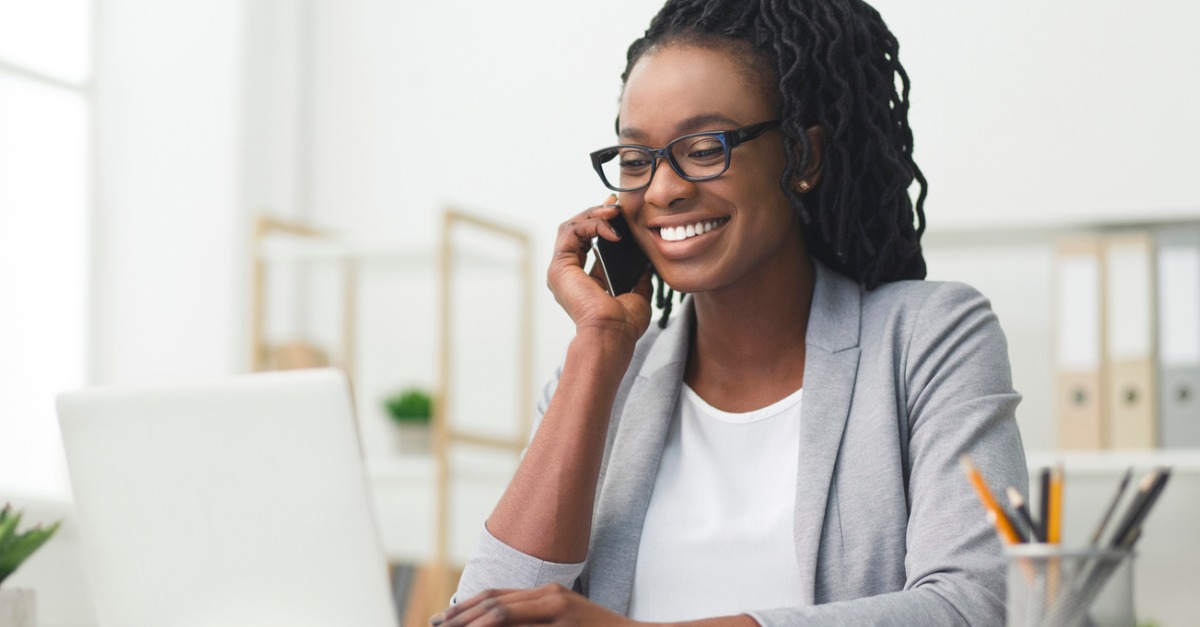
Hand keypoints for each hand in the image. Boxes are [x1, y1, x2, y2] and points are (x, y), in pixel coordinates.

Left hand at [431, 584, 634, 626]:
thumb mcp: (564, 624)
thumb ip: (535, 622)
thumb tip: (500, 623)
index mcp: (548, 594)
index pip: (497, 596)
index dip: (466, 608)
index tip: (442, 621)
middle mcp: (550, 596)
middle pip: (494, 602)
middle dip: (461, 617)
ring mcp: (558, 608)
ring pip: (503, 613)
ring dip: (473, 624)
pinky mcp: (565, 621)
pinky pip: (522, 626)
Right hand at [547, 197, 652, 342]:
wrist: (613, 334)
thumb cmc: (623, 324)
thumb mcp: (637, 294)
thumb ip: (638, 278)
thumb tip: (646, 264)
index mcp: (582, 280)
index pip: (587, 241)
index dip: (602, 223)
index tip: (619, 213)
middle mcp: (568, 274)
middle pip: (576, 230)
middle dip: (596, 213)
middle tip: (616, 205)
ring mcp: (560, 270)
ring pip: (570, 227)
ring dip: (593, 214)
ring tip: (614, 212)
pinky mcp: (559, 267)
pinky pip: (571, 232)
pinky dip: (591, 224)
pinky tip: (611, 229)